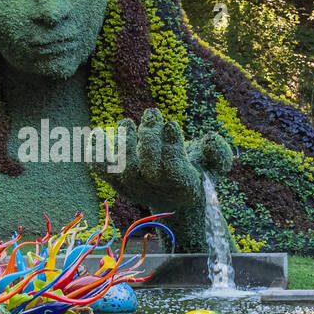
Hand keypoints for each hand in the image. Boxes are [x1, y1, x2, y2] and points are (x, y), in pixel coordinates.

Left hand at [96, 108, 232, 212]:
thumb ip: (219, 154)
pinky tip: (94, 134)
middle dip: (148, 138)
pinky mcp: (118, 182)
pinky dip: (94, 154)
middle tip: (152, 113)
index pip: (172, 170)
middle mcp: (155, 191)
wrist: (175, 200)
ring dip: (123, 144)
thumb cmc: (198, 174)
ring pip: (123, 170)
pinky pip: (102, 171)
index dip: (171, 147)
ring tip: (127, 122)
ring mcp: (134, 188)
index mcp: (183, 187)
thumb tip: (209, 139)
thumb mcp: (216, 165)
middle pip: (146, 168)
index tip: (171, 124)